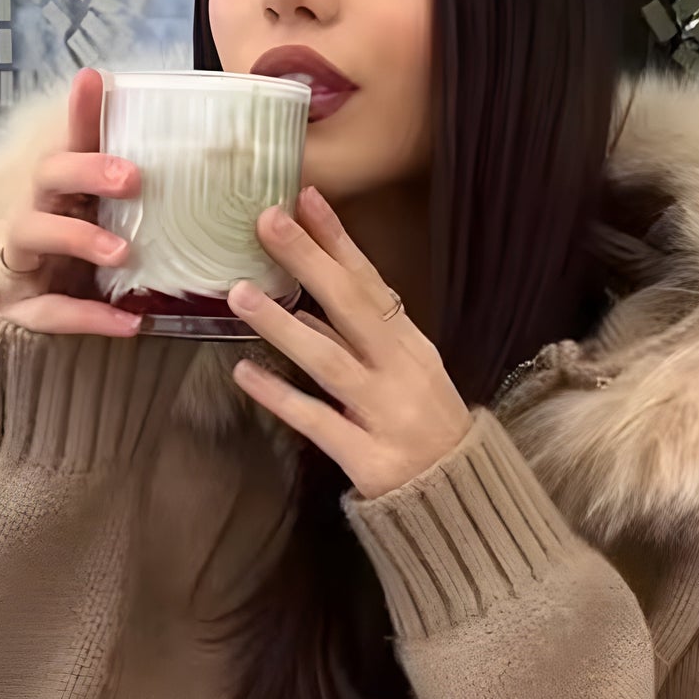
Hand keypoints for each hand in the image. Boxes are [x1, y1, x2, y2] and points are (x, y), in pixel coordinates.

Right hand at [0, 68, 141, 337]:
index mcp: (63, 191)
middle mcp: (35, 213)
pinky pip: (48, 310)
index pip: (71, 142)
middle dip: (85, 171)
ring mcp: (20, 259)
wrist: (47, 326)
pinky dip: (88, 316)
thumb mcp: (119, 227)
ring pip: (32, 233)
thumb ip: (148, 199)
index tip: (95, 80)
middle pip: (47, 175)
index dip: (80, 112)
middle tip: (133, 178)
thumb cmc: (87, 265)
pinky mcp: (19, 306)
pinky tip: (128, 323)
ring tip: (122, 252)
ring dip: (78, 237)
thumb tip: (213, 159)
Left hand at [226, 187, 472, 499]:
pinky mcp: (368, 457)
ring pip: (330, 362)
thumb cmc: (426, 429)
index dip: (339, 240)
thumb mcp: (406, 374)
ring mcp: (386, 414)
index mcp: (411, 345)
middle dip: (309, 261)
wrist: (460, 500)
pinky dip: (280, 397)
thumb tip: (310, 302)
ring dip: (284, 325)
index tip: (306, 197)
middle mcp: (401, 371)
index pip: (372, 283)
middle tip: (267, 220)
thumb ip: (362, 340)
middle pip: (353, 308)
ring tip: (239, 293)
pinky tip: (243, 374)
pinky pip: (317, 422)